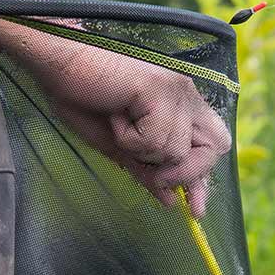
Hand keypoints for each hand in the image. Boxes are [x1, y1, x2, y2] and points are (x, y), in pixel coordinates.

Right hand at [27, 38, 231, 215]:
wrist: (60, 64)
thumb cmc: (84, 99)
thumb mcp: (119, 146)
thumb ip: (146, 170)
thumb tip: (169, 200)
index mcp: (181, 105)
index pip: (211, 146)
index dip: (202, 178)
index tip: (194, 210)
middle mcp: (186, 95)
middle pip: (214, 149)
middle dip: (184, 171)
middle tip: (148, 167)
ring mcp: (176, 90)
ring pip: (176, 151)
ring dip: (139, 150)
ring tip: (119, 123)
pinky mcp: (160, 89)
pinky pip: (154, 140)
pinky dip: (129, 138)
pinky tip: (116, 115)